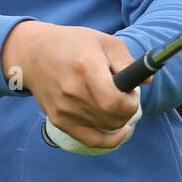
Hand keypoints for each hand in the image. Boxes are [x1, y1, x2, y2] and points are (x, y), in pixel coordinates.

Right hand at [1, 20, 150, 151]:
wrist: (34, 53)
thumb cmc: (72, 43)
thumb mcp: (103, 41)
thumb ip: (127, 61)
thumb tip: (147, 80)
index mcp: (85, 67)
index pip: (114, 101)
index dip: (130, 102)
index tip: (132, 92)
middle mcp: (72, 91)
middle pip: (112, 117)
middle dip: (128, 110)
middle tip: (126, 96)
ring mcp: (64, 108)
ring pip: (105, 128)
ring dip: (118, 119)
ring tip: (114, 102)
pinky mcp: (59, 119)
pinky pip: (90, 140)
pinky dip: (109, 140)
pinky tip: (119, 131)